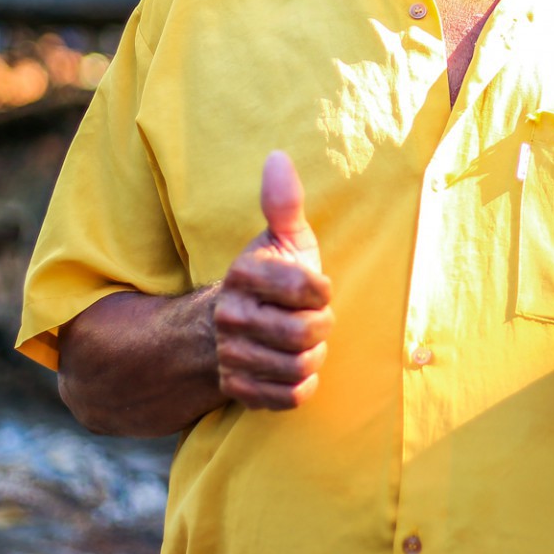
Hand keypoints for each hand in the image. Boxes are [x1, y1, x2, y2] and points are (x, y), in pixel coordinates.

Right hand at [212, 151, 333, 409]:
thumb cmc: (272, 279)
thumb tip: (278, 157)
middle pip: (303, 333)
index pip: (308, 289)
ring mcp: (230, 355)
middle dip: (320, 328)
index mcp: (244, 275)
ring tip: (304, 344)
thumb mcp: (283, 239)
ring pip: (297, 367)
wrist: (231, 328)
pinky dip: (301, 386)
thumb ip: (284, 203)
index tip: (316, 288)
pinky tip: (293, 368)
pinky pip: (288, 397)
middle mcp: (230, 315)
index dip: (322, 291)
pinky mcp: (238, 389)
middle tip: (314, 319)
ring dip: (312, 358)